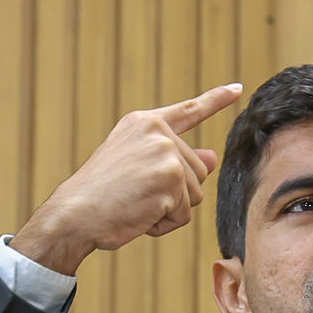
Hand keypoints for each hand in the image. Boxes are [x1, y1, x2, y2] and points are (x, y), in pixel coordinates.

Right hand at [10, 83, 243, 274]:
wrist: (75, 213)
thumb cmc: (101, 195)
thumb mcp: (137, 167)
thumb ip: (175, 158)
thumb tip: (212, 157)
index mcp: (144, 123)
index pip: (189, 111)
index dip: (216, 100)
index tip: (237, 88)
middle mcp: (157, 132)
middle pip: (198, 172)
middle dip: (174, 194)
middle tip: (136, 195)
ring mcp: (165, 153)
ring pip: (194, 195)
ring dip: (169, 210)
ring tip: (136, 204)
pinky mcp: (171, 178)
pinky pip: (184, 214)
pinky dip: (164, 224)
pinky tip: (139, 215)